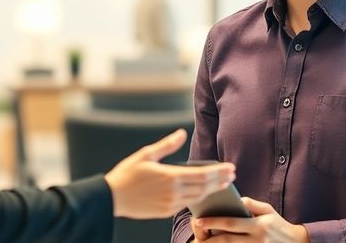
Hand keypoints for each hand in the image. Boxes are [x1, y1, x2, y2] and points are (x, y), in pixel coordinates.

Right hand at [105, 129, 235, 218]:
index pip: (202, 175)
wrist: (112, 197)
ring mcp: (169, 204)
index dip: (219, 172)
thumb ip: (167, 145)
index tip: (231, 168)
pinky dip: (199, 198)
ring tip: (224, 183)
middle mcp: (172, 192)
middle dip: (221, 181)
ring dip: (213, 190)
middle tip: (233, 175)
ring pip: (198, 197)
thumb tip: (182, 133)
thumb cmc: (127, 174)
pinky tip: (205, 193)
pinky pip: (187, 205)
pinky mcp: (165, 212)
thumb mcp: (146, 154)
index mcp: (169, 177)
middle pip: (204, 187)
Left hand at [193, 197, 308, 242]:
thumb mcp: (268, 210)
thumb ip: (251, 204)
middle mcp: (258, 239)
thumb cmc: (279, 225)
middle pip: (228, 240)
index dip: (213, 222)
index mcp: (259, 224)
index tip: (198, 220)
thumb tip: (235, 200)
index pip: (231, 223)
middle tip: (195, 237)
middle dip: (209, 239)